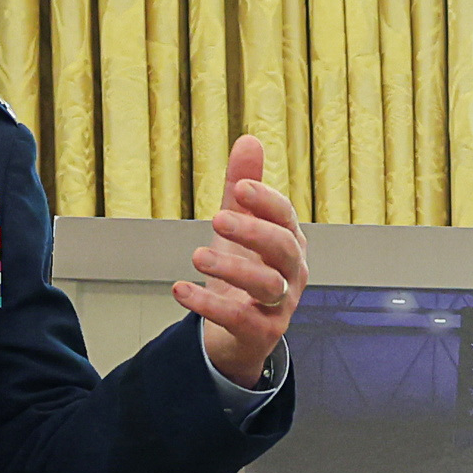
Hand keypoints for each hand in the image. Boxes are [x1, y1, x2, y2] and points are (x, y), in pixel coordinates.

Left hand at [179, 130, 304, 383]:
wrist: (240, 333)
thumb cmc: (243, 272)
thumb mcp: (240, 226)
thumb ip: (242, 186)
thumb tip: (249, 139)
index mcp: (289, 241)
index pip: (285, 217)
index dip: (265, 201)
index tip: (239, 187)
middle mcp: (292, 273)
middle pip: (283, 249)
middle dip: (252, 231)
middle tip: (218, 218)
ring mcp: (281, 305)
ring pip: (267, 286)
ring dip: (232, 269)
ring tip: (197, 256)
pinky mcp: (262, 333)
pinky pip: (241, 319)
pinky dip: (209, 304)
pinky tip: (180, 289)